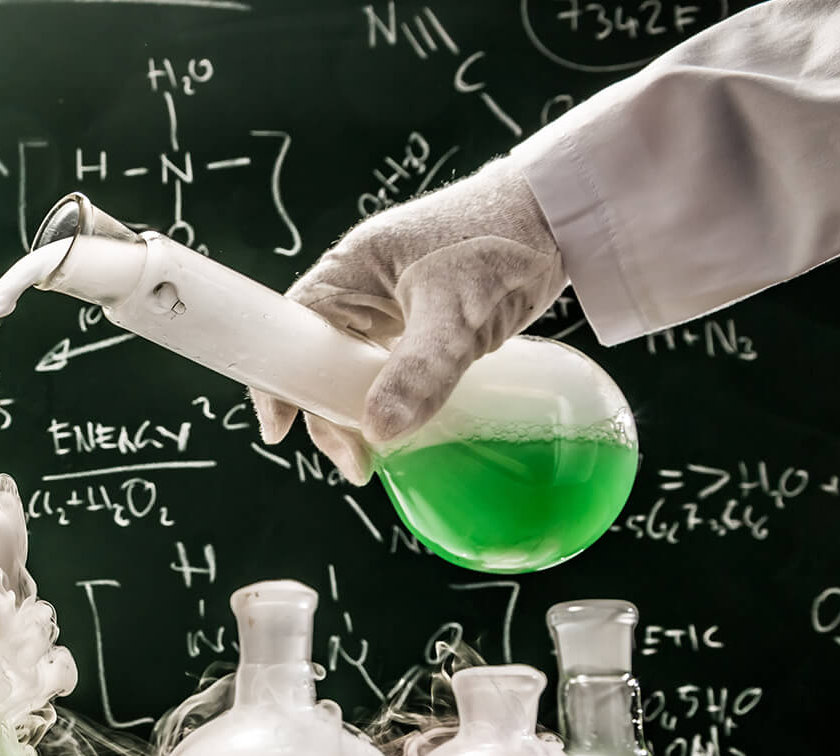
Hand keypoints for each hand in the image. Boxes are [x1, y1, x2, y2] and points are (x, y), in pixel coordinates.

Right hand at [253, 156, 567, 484]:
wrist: (561, 211)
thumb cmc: (502, 241)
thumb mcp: (459, 313)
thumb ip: (420, 372)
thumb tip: (377, 433)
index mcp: (349, 271)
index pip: (290, 330)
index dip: (278, 381)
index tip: (280, 431)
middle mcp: (360, 287)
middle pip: (318, 358)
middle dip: (327, 413)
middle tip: (358, 461)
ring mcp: (390, 303)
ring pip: (354, 366)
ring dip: (358, 409)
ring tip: (377, 455)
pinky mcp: (421, 318)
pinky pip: (389, 365)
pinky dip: (392, 397)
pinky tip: (408, 426)